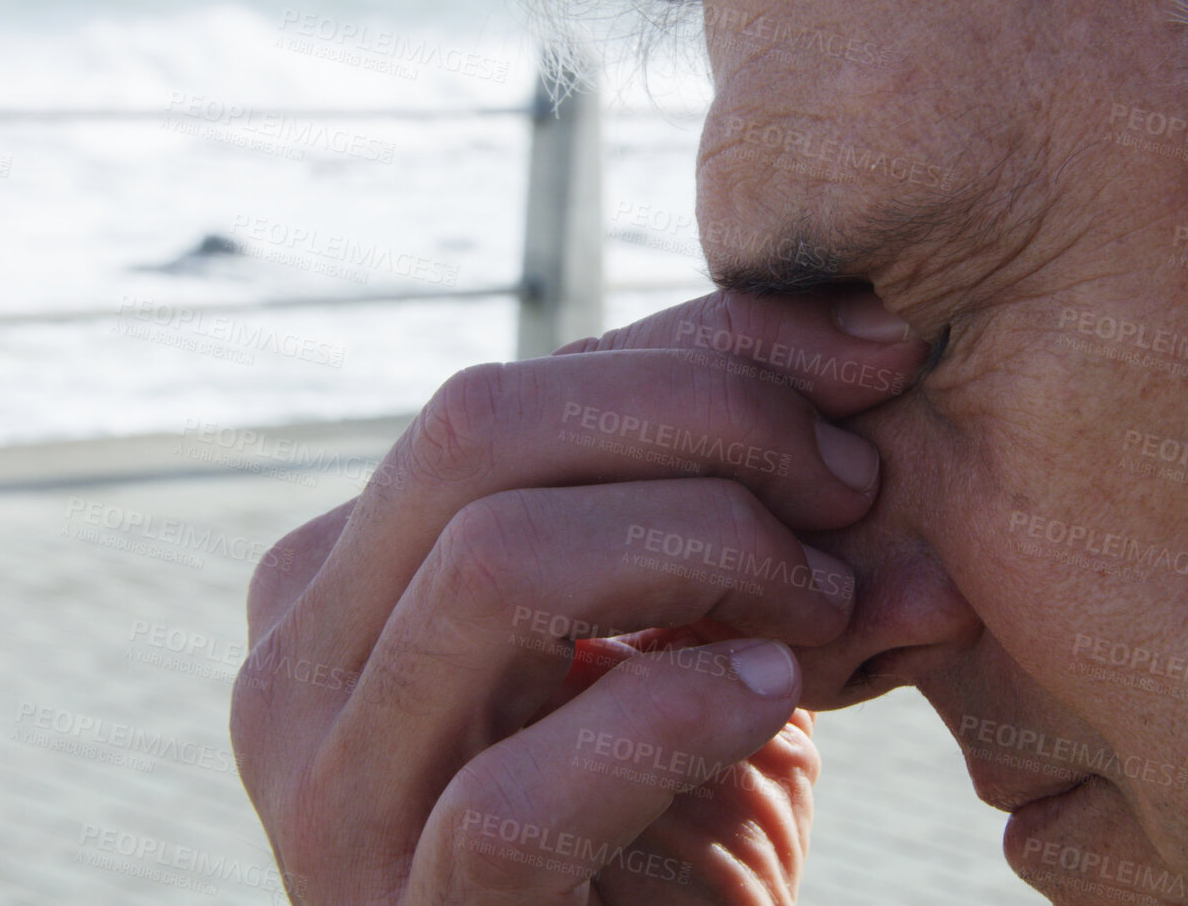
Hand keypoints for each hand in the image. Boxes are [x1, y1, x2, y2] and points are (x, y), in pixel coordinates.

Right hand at [231, 288, 926, 904]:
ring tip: (825, 603)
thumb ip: (747, 513)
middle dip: (703, 418)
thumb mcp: (696, 643)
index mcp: (350, 572)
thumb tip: (883, 361)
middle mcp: (304, 663)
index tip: (875, 354)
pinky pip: (514, 796)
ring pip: (492, 567)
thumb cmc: (663, 839)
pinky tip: (769, 696)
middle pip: (480, 430)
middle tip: (854, 480)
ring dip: (703, 549)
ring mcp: (336, 799)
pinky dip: (665, 720)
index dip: (709, 348)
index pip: (516, 391)